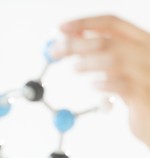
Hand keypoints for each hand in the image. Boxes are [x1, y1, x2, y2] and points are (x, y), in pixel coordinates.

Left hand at [51, 15, 149, 145]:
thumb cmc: (135, 91)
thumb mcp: (119, 67)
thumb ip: (101, 51)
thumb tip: (71, 38)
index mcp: (141, 40)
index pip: (111, 23)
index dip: (84, 23)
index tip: (61, 28)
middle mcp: (147, 53)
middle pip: (107, 40)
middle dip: (77, 44)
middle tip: (56, 51)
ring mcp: (148, 73)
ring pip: (114, 60)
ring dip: (89, 62)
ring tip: (74, 68)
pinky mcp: (144, 94)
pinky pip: (122, 85)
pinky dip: (105, 83)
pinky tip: (93, 85)